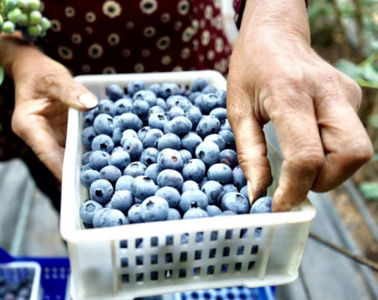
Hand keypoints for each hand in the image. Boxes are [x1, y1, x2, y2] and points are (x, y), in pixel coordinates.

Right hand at [10, 49, 97, 179]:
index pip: (47, 153)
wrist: (33, 68)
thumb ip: (71, 91)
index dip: (63, 169)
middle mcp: (40, 136)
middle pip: (59, 159)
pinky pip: (77, 143)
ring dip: (86, 162)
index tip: (79, 182)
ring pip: (69, 154)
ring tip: (109, 173)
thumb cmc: (39, 72)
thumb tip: (91, 104)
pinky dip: (91, 148)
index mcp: (29, 126)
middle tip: (101, 182)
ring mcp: (52, 136)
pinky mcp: (63, 133)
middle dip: (79, 170)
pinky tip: (109, 154)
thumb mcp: (54, 78)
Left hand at [227, 0, 372, 211]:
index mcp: (290, 94)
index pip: (307, 156)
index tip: (279, 205)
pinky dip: (332, 152)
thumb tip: (259, 193)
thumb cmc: (250, 69)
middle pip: (351, 155)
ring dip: (331, 170)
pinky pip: (351, 137)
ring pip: (357, 150)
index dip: (295, 189)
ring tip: (300, 162)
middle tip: (296, 181)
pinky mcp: (353, 96)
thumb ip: (249, 154)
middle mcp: (327, 92)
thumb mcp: (237, 111)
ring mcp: (346, 92)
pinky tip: (309, 140)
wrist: (275, 33)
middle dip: (324, 181)